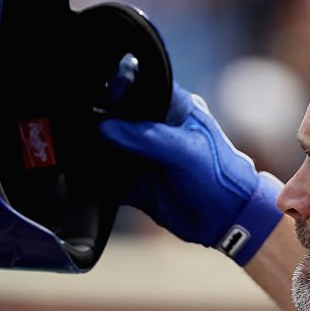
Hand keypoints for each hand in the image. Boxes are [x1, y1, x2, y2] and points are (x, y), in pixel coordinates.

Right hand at [100, 84, 283, 264]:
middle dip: (97, 124)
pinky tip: (88, 177)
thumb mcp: (185, 151)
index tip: (92, 96)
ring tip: (82, 153)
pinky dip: (97, 180)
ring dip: (95, 153)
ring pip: (108, 148)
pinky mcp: (135, 183)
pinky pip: (107, 178)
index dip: (114, 90)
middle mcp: (153, 129)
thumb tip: (107, 127)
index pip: (136, 89)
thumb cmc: (219, 177)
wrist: (228, 220)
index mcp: (171, 108)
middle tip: (81, 129)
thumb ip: (146, 137)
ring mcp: (142, 156)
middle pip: (115, 119)